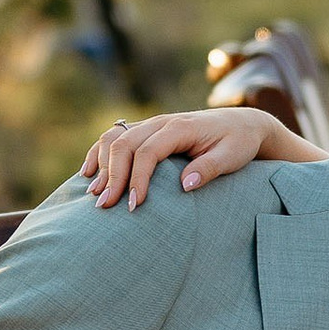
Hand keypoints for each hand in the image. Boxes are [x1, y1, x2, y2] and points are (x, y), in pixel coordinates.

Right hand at [81, 107, 276, 207]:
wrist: (241, 123)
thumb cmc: (238, 142)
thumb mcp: (232, 156)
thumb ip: (209, 168)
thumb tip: (185, 185)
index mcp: (180, 128)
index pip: (148, 152)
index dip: (137, 179)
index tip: (133, 205)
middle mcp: (160, 122)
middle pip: (124, 144)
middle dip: (111, 176)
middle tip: (105, 206)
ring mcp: (150, 124)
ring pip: (114, 138)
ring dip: (100, 165)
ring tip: (94, 194)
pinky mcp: (146, 131)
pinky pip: (114, 137)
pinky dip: (98, 154)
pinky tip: (87, 175)